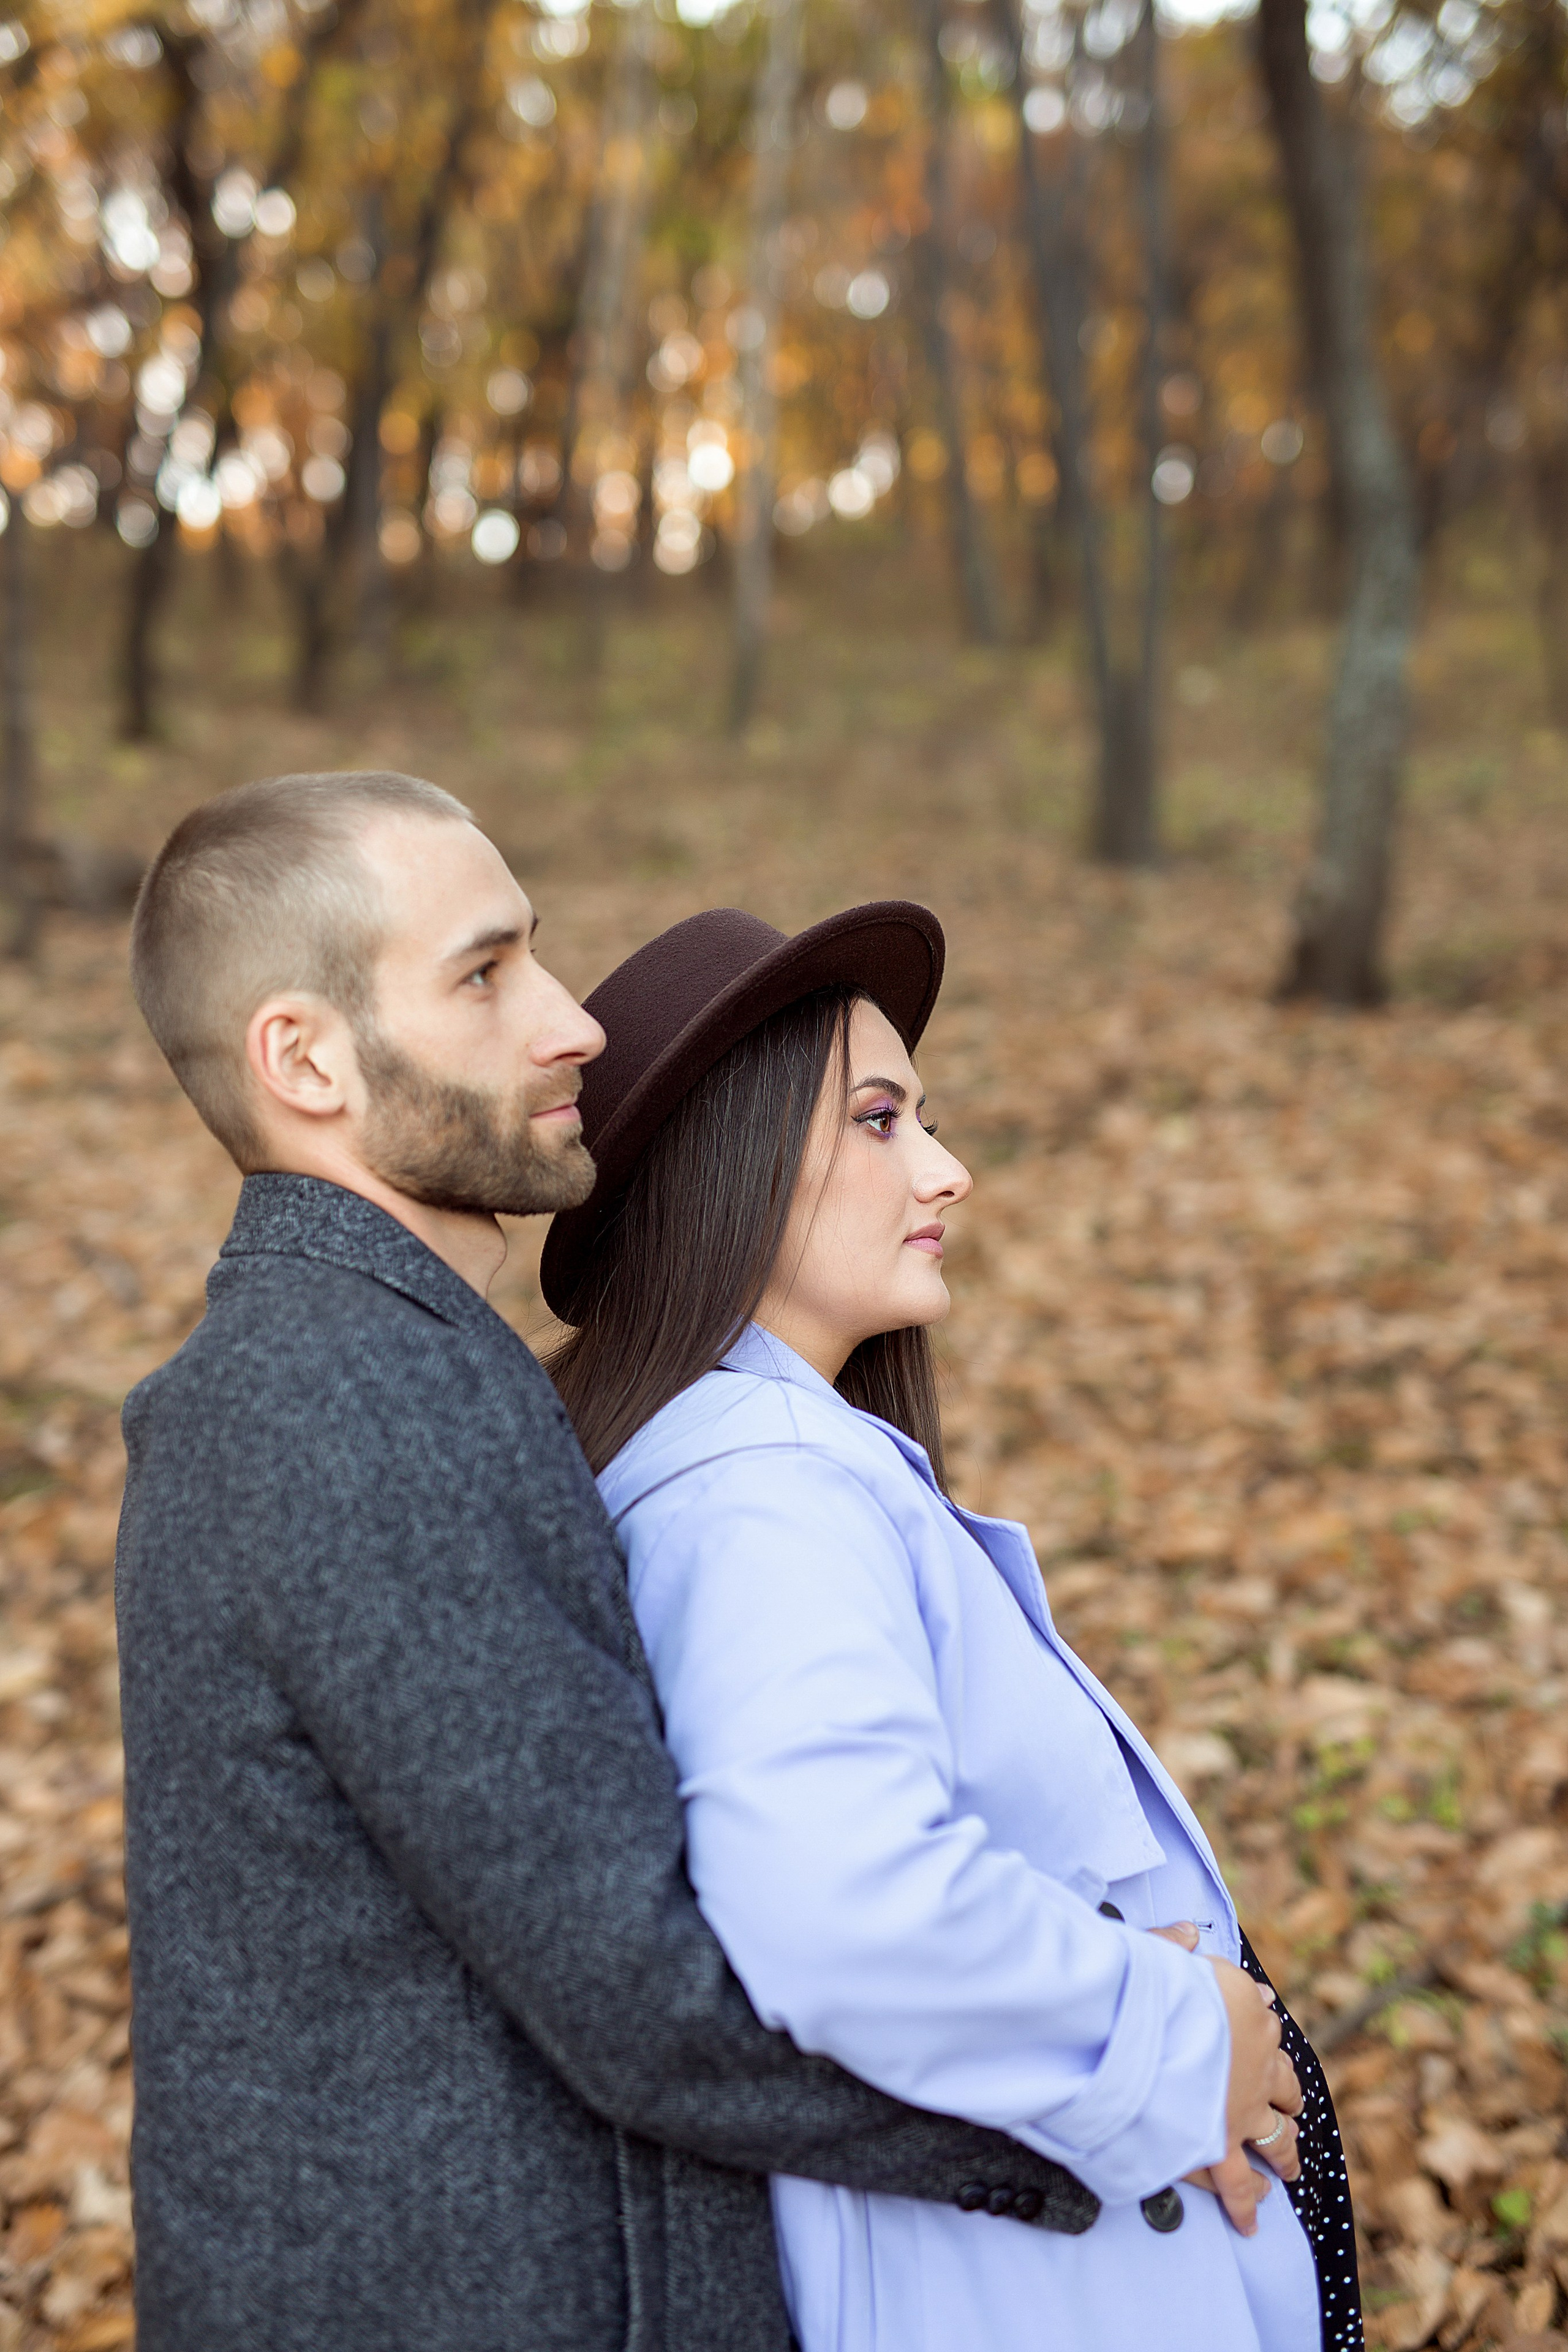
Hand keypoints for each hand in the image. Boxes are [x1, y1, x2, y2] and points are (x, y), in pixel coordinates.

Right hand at [1147, 1927, 1301, 2237]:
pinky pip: (1238, 2184)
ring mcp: (1243, 2110)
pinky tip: (1252, 2218)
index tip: (1261, 2023)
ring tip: (1289, 2166)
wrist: (1138, 2031)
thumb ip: (1174, 1945)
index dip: (1262, 2024)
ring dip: (1287, 2152)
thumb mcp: (1158, 1952)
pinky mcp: (1220, 2146)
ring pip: (1280, 2138)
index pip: (1264, 2020)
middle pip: (1285, 2084)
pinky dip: (1247, 2204)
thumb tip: (1190, 1932)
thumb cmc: (1143, 1987)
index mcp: (1246, 2012)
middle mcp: (1257, 2063)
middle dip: (1288, 2096)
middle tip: (1289, 2106)